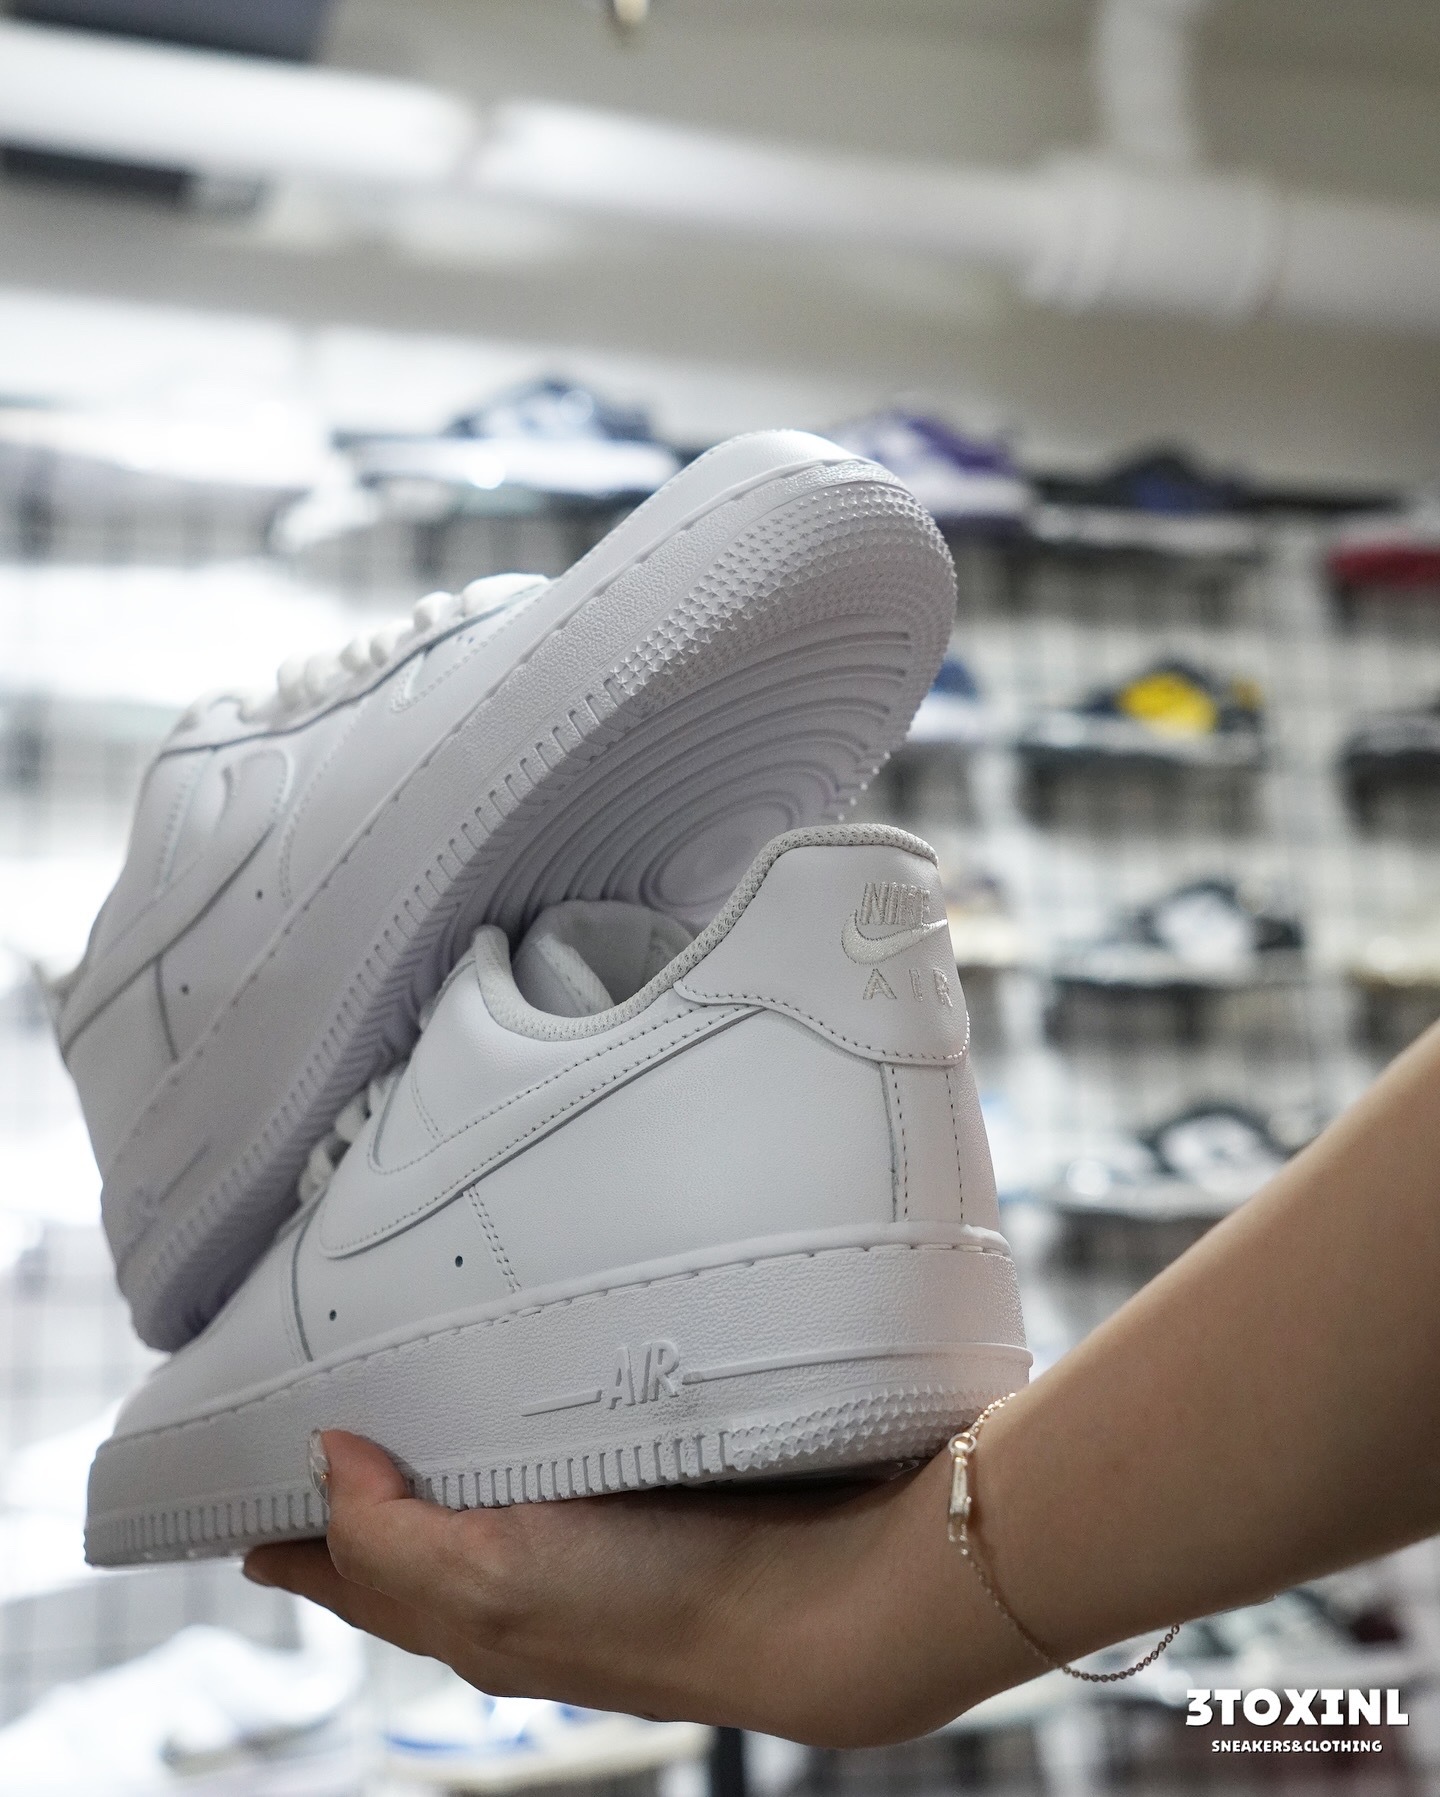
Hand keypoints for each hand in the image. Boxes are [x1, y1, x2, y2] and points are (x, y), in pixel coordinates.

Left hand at [243, 1431, 1026, 1746]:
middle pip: (407, 1528)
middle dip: (353, 1481)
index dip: (288, 1528)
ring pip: (484, 1482)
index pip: (347, 1566)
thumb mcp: (496, 1584)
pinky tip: (532, 1375)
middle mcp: (520, 1575)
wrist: (826, 1598)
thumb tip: (327, 1462)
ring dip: (440, 1441)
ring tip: (404, 1377)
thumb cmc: (671, 1607)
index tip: (235, 1480)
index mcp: (467, 1608)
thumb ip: (392, 1538)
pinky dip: (524, 1417)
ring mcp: (585, 1530)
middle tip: (312, 1403)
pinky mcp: (645, 1483)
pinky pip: (558, 1447)